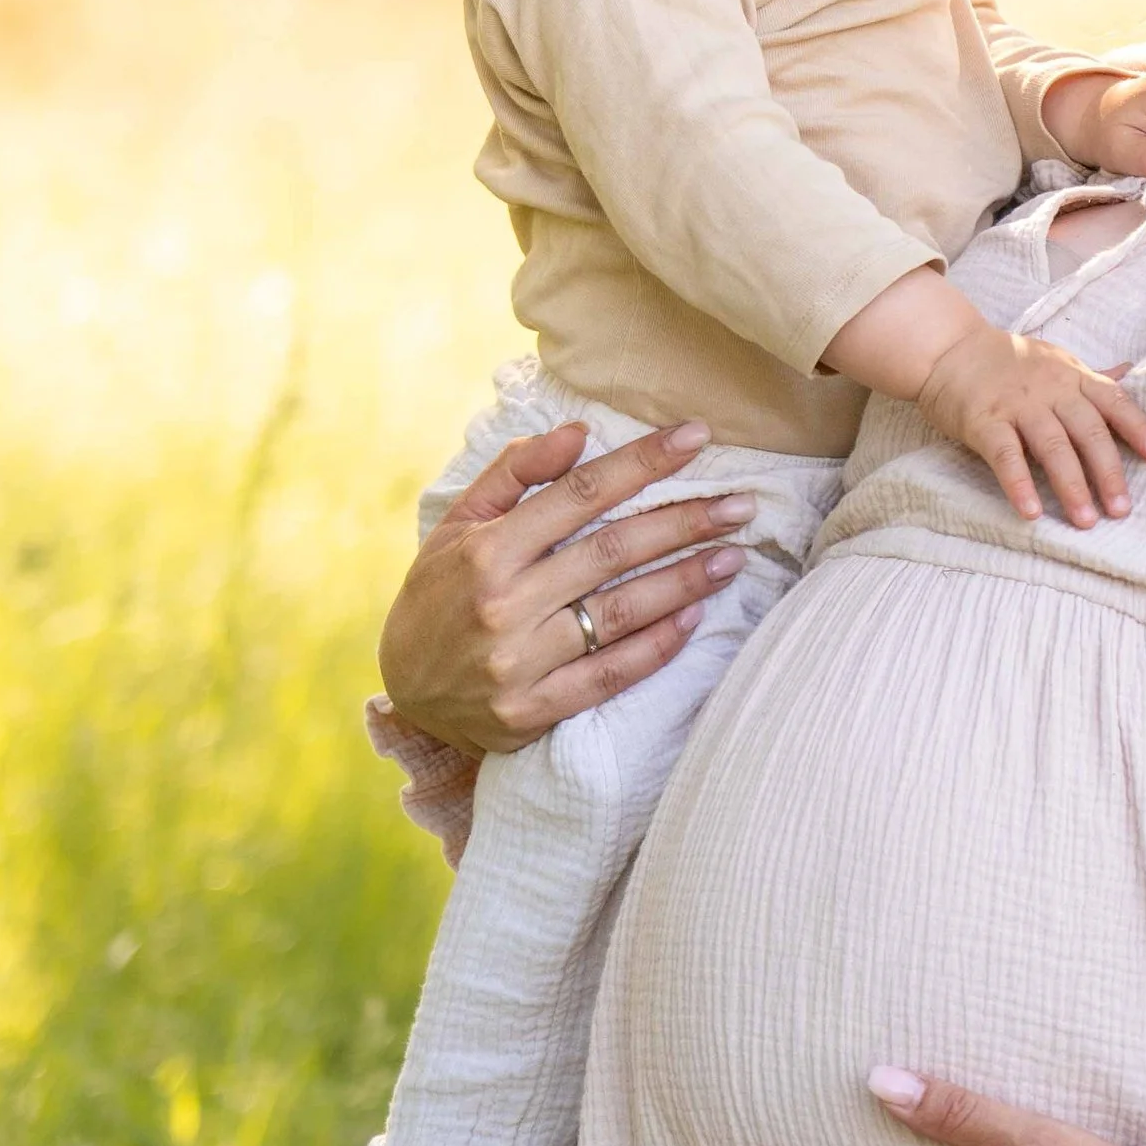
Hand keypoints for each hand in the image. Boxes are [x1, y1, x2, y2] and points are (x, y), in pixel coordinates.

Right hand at [377, 418, 754, 752]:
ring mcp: (519, 663)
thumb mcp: (458, 525)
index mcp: (485, 550)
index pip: (580, 495)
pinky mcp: (533, 711)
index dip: (641, 463)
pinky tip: (696, 617)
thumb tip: (578, 434)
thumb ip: (514, 475)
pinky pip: (609, 676)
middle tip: (741, 504)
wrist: (404, 692)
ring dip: (685, 582)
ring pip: (620, 613)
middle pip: (611, 551)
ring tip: (733, 556)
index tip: (695, 438)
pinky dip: (656, 647)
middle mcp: (503, 604)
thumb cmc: (438, 594)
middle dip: (683, 522)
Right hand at [915, 319, 1145, 527]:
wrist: (948, 348)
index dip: (1137, 427)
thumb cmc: (1007, 361)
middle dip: (1108, 471)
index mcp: (1072, 376)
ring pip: (1052, 446)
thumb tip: (1130, 373)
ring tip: (1086, 520)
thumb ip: (1090, 376)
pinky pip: (1006, 455)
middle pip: (1087, 431)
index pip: (1113, 401)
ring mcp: (1017, 405)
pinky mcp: (984, 421)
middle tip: (1121, 509)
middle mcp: (1050, 390)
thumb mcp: (1054, 360)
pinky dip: (1019, 484)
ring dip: (1071, 485)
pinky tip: (1032, 512)